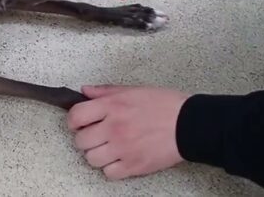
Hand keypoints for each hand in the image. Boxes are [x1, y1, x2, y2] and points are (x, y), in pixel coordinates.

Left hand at [67, 85, 189, 179]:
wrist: (189, 124)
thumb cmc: (164, 105)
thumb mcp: (133, 90)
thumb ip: (105, 92)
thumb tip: (85, 91)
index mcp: (112, 106)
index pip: (76, 116)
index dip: (73, 120)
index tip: (79, 122)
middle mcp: (114, 128)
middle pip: (80, 141)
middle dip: (85, 138)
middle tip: (96, 135)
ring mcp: (123, 148)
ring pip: (91, 159)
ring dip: (97, 154)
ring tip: (108, 148)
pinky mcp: (134, 165)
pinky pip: (108, 173)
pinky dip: (111, 168)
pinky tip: (119, 158)